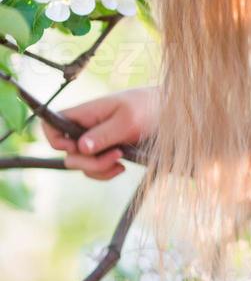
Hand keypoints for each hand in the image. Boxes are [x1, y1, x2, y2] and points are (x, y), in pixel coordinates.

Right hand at [42, 86, 159, 179]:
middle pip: (67, 152)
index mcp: (86, 113)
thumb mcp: (128, 120)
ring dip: (99, 169)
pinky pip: (94, 169)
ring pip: (80, 163)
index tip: (77, 148)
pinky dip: (105, 172)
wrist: (169, 113)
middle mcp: (85, 127)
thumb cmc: (148, 108)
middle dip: (87, 161)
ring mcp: (95, 141)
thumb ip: (104, 134)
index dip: (55, 140)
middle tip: (115, 156)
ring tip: (121, 161)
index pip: (51, 124)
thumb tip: (81, 147)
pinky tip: (121, 168)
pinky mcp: (106, 151)